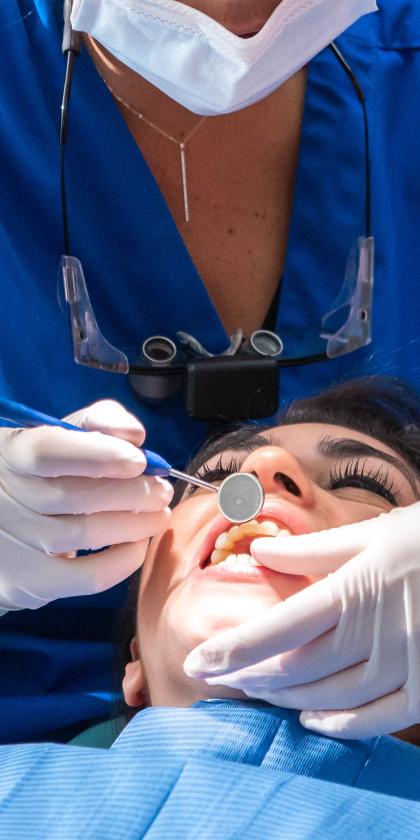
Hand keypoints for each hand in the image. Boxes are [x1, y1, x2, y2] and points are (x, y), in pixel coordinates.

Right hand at [0, 400, 171, 610]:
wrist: (6, 527)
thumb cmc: (45, 473)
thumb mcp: (61, 437)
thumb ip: (97, 423)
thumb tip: (134, 434)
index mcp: (10, 453)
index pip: (46, 450)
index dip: (98, 454)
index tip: (139, 460)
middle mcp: (3, 498)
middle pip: (73, 496)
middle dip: (131, 493)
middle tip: (162, 491)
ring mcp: (11, 543)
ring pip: (85, 534)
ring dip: (135, 524)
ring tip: (158, 515)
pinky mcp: (24, 583)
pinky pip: (87, 576)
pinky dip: (123, 560)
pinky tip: (136, 544)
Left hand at [184, 503, 419, 738]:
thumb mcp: (367, 533)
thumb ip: (309, 551)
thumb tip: (258, 552)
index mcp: (350, 590)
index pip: (276, 629)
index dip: (232, 649)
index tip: (196, 661)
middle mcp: (373, 633)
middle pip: (295, 669)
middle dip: (249, 677)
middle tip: (217, 677)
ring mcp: (403, 663)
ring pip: (330, 696)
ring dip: (285, 699)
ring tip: (254, 692)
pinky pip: (379, 718)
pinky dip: (342, 725)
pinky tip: (312, 723)